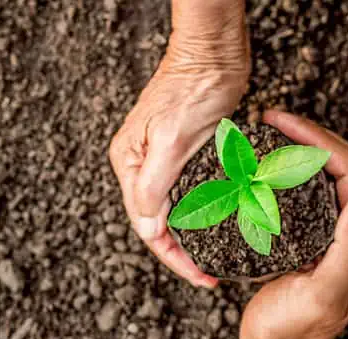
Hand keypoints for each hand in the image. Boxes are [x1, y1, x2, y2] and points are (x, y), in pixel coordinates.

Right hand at [109, 0, 248, 287]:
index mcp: (130, 164)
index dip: (173, 257)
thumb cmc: (192, 88)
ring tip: (214, 259)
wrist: (213, 53)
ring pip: (174, 211)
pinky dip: (202, 213)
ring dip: (192, 236)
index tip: (200, 277)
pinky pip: (188, 194)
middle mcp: (140, 166)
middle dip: (182, 252)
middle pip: (157, 223)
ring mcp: (160, 160)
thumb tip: (147, 227)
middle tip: (210, 275)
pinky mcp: (183, 154)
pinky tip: (218, 226)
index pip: (146, 225)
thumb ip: (154, 184)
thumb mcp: (171, 139)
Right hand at [239, 111, 347, 338]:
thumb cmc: (296, 326)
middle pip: (344, 164)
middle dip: (310, 135)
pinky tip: (270, 162)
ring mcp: (341, 230)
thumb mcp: (324, 291)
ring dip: (304, 146)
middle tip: (272, 119)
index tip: (281, 123)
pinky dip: (293, 167)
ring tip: (271, 132)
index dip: (318, 139)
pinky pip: (314, 188)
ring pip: (329, 172)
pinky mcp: (320, 234)